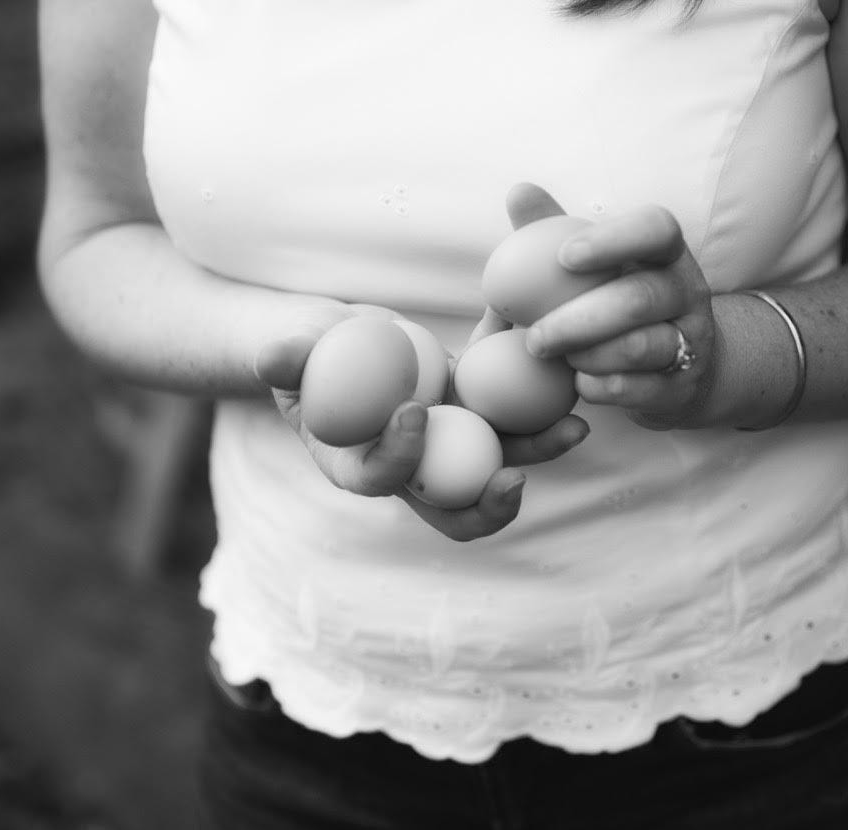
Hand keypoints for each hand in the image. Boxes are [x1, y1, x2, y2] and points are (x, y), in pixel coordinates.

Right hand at [254, 304, 585, 541]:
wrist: (336, 341)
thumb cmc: (304, 351)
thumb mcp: (288, 352)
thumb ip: (284, 357)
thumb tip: (273, 355)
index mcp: (359, 467)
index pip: (382, 481)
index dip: (400, 459)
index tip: (416, 412)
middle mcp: (412, 470)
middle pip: (455, 505)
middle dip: (490, 502)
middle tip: (516, 477)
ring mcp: (449, 445)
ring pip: (497, 464)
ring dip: (537, 452)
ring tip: (574, 428)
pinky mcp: (476, 413)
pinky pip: (511, 414)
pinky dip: (535, 394)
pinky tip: (561, 363)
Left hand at [505, 183, 716, 429]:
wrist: (675, 365)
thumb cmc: (618, 299)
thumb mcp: (593, 265)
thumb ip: (554, 230)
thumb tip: (518, 192)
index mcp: (666, 252)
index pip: (656, 229)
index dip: (613, 240)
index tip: (564, 257)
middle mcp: (688, 290)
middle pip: (640, 298)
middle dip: (578, 320)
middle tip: (533, 337)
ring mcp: (692, 339)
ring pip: (639, 347)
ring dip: (587, 356)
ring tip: (555, 359)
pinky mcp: (683, 385)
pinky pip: (639, 389)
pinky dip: (600, 387)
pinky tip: (577, 382)